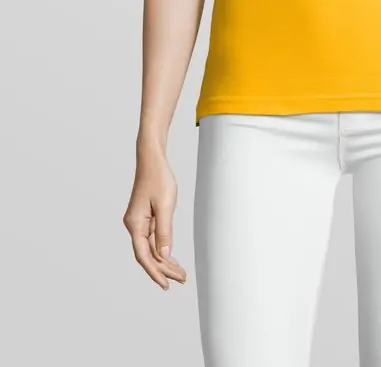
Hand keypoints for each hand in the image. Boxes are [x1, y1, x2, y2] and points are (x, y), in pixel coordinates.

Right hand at [122, 149, 186, 289]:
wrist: (152, 159)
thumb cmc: (158, 178)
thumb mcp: (165, 205)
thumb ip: (164, 231)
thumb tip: (164, 256)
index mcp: (135, 224)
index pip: (143, 256)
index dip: (155, 272)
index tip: (165, 285)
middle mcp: (134, 225)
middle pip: (148, 254)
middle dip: (164, 269)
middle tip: (182, 280)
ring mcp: (139, 222)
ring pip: (152, 248)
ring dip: (165, 261)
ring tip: (181, 274)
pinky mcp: (145, 218)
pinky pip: (153, 239)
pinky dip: (163, 249)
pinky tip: (172, 259)